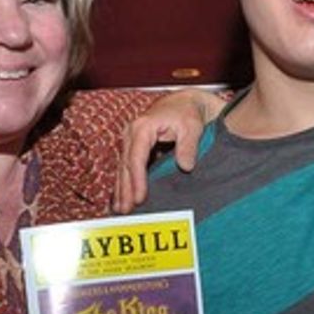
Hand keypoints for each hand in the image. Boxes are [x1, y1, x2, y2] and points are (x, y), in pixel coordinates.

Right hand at [113, 89, 225, 211]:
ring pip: (123, 168)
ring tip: (122, 210)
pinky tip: (124, 197)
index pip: (136, 158)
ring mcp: (131, 139)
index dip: (137, 180)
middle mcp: (131, 133)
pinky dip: (125, 182)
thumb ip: (188, 146)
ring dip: (122, 189)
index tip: (140, 198)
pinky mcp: (134, 146)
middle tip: (126, 210)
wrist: (185, 103)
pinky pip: (127, 166)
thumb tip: (185, 166)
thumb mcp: (192, 126)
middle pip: (126, 165)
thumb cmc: (187, 113)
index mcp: (143, 127)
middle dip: (125, 189)